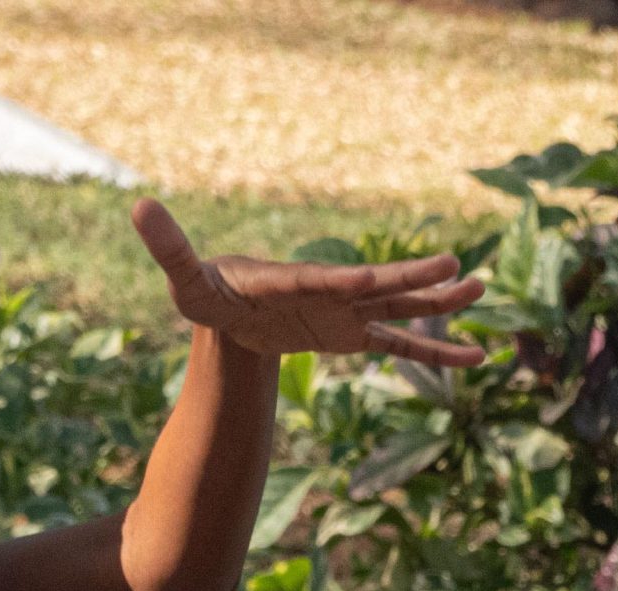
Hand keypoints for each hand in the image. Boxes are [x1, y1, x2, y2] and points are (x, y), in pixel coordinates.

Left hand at [134, 200, 483, 365]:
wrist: (228, 307)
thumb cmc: (208, 292)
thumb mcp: (185, 280)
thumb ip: (170, 249)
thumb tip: (137, 206)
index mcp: (295, 280)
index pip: (327, 281)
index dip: (350, 282)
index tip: (373, 278)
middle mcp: (331, 291)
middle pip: (379, 285)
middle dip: (414, 278)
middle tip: (455, 267)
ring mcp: (348, 310)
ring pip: (400, 307)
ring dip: (437, 303)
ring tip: (479, 290)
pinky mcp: (353, 333)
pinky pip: (400, 344)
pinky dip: (434, 350)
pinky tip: (474, 358)